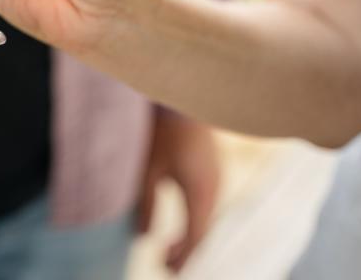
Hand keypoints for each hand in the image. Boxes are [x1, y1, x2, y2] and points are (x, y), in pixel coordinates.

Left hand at [137, 115, 220, 272]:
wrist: (185, 97)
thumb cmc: (164, 133)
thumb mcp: (150, 169)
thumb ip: (147, 204)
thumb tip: (142, 236)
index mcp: (199, 192)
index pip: (195, 237)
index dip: (181, 257)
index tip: (164, 267)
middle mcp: (214, 189)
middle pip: (203, 233)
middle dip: (185, 253)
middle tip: (164, 265)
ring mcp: (218, 180)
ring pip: (207, 220)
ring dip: (191, 239)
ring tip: (168, 251)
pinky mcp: (215, 173)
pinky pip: (208, 207)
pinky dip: (196, 223)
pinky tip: (182, 229)